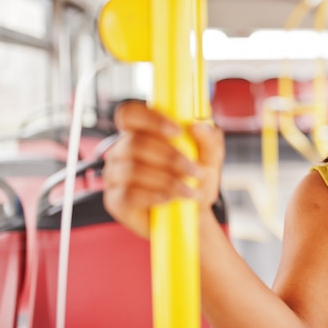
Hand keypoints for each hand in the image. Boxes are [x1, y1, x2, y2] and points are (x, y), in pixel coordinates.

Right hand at [103, 100, 223, 237]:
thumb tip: (197, 126)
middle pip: (134, 143)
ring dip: (167, 180)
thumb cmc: (196, 179)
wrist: (195, 214)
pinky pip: (128, 194)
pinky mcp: (116, 200)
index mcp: (142, 132)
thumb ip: (210, 138)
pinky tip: (169, 199)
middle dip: (169, 157)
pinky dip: (153, 196)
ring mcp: (116, 175)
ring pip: (132, 169)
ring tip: (189, 190)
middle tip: (194, 170)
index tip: (177, 132)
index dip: (150, 119)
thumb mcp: (211, 157)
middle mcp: (124, 150)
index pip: (130, 114)